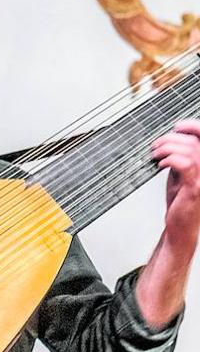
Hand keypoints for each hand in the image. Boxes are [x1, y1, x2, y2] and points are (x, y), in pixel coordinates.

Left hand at [153, 119, 199, 254]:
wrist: (179, 226)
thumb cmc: (181, 201)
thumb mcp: (181, 173)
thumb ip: (181, 156)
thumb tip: (171, 139)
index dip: (194, 126)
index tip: (177, 126)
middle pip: (194, 141)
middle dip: (170, 139)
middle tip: (156, 146)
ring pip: (189, 150)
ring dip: (166, 148)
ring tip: (155, 155)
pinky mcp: (196, 188)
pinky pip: (185, 164)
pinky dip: (170, 159)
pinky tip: (161, 164)